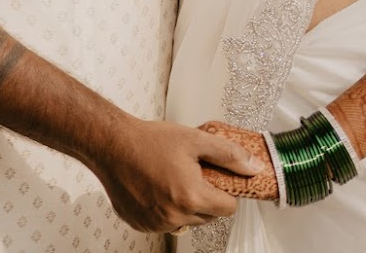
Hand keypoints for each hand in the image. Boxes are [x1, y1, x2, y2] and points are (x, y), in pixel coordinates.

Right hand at [89, 116, 262, 232]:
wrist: (112, 145)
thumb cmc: (150, 141)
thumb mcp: (195, 139)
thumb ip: (228, 155)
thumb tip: (253, 168)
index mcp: (191, 197)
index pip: (228, 208)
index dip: (226, 191)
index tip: (218, 179)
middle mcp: (175, 217)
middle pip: (208, 216)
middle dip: (206, 196)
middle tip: (193, 172)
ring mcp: (157, 224)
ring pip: (186, 221)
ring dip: (186, 204)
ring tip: (172, 177)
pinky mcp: (142, 225)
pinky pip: (165, 222)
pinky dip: (165, 209)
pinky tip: (156, 186)